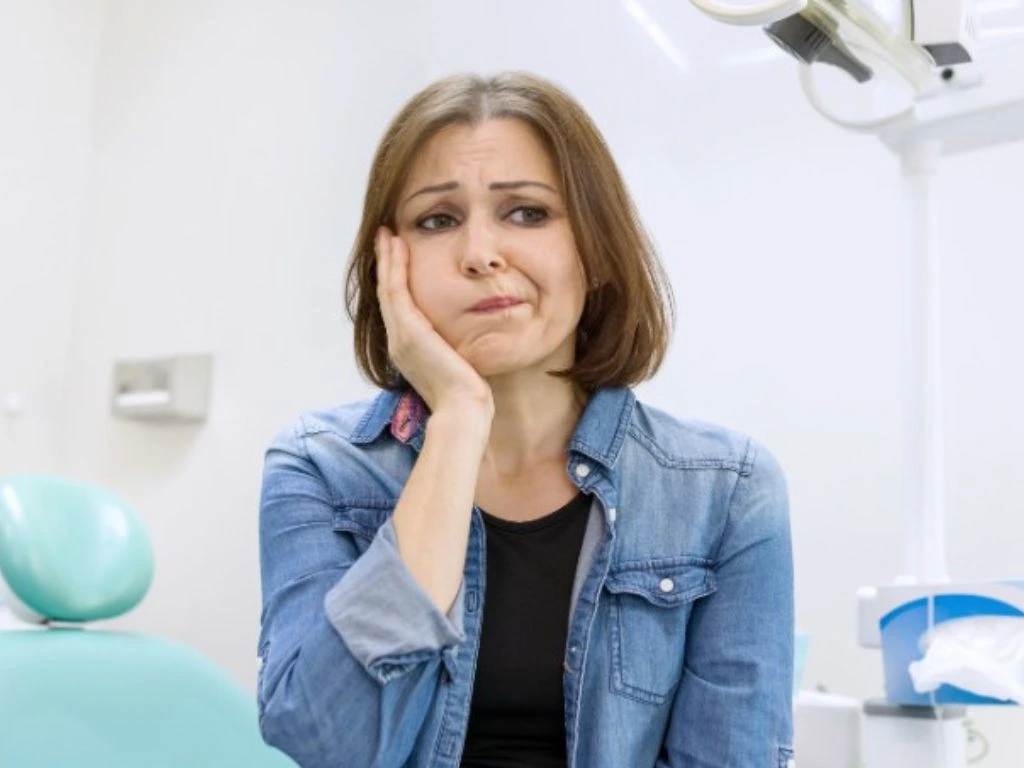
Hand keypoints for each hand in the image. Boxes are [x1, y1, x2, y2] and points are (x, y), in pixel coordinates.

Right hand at [375, 227, 493, 418]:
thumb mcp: (457, 364)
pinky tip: (398, 246)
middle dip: (386, 264)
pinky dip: (395, 266)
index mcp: (408, 350)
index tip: (397, 257)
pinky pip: (396, 290)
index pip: (398, 307)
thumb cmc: (467, 394)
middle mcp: (398, 342)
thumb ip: (453, 348)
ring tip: (387, 235)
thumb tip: (464, 338)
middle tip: (385, 238)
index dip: (395, 280)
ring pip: (388, 288)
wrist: (463, 409)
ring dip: (387, 259)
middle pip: (387, 294)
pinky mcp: (408, 331)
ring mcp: (400, 336)